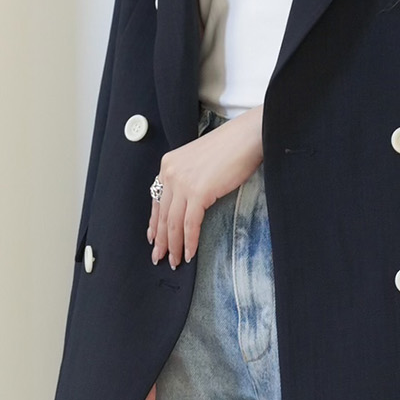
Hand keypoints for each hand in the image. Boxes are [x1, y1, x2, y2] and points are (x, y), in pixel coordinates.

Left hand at [148, 107, 263, 267]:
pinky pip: (189, 225)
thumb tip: (187, 203)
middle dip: (161, 240)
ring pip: (173, 223)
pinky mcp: (198, 192)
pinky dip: (189, 242)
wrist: (246, 137)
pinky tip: (189, 254)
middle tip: (159, 258)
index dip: (155, 223)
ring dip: (174, 246)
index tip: (153, 239)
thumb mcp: (199, 162)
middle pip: (162, 215)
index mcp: (168, 165)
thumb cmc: (229, 148)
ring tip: (175, 262)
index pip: (157, 200)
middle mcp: (170, 173)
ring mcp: (183, 183)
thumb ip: (188, 179)